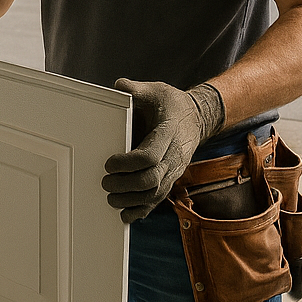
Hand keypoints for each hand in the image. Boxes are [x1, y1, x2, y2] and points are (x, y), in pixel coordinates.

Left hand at [102, 79, 224, 222]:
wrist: (197, 117)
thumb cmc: (172, 104)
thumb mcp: (156, 90)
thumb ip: (136, 89)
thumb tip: (119, 86)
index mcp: (168, 133)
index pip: (150, 156)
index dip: (128, 163)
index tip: (109, 163)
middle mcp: (174, 155)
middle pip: (151, 179)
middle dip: (125, 185)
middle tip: (105, 183)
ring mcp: (174, 170)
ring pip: (155, 194)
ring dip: (131, 201)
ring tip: (110, 198)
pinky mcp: (171, 178)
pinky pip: (158, 199)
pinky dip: (142, 210)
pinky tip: (126, 215)